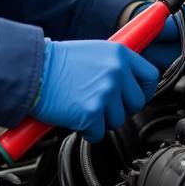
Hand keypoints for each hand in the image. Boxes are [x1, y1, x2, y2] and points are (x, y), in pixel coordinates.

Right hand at [31, 39, 158, 142]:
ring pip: (117, 121)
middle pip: (136, 104)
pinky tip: (75, 115)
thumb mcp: (95, 51)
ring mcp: (105, 93)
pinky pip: (98, 134)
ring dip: (101, 119)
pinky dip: (87, 130)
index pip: (150, 76)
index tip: (132, 96)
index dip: (143, 90)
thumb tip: (132, 82)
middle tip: (99, 102)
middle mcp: (116, 72)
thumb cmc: (58, 62)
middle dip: (120, 108)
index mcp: (120, 53)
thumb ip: (116, 65)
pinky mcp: (91, 113)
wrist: (34, 70)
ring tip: (83, 104)